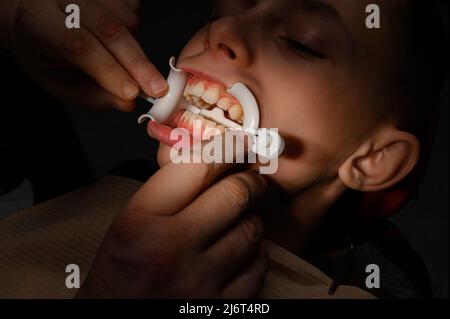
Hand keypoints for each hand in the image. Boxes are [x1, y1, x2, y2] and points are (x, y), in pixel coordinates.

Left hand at [7, 0, 166, 110]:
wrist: (37, 17)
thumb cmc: (46, 52)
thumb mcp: (58, 83)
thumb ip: (92, 95)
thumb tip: (127, 103)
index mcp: (38, 23)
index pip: (79, 45)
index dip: (109, 70)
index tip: (132, 93)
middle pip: (108, 29)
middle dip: (137, 63)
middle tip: (157, 89)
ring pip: (126, 19)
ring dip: (136, 48)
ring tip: (127, 63)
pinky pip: (133, 8)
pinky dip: (135, 30)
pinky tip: (122, 39)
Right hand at [78, 137, 268, 298]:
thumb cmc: (120, 274)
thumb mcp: (127, 224)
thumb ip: (166, 192)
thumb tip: (213, 161)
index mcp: (140, 222)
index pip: (196, 168)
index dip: (225, 148)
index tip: (238, 145)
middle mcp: (170, 250)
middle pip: (234, 195)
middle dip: (249, 182)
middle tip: (250, 181)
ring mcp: (197, 281)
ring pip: (251, 230)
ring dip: (250, 219)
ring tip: (240, 220)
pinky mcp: (217, 307)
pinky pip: (258, 267)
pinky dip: (255, 254)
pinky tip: (241, 253)